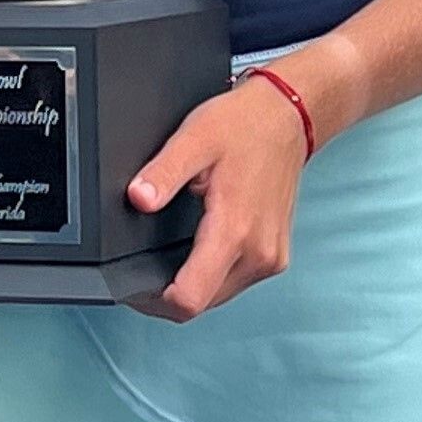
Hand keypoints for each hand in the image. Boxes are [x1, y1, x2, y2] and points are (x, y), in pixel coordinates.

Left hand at [123, 69, 310, 321]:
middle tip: (143, 267)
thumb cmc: (244, 126)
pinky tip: (200, 249)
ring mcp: (271, 259)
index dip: (153, 301)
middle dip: (168, 294)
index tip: (134, 285)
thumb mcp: (194, 139)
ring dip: (192, 285)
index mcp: (235, 230)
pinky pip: (234, 282)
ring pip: (218, 297)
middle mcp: (259, 254)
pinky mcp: (275, 257)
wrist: (287, 118)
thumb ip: (163, 173)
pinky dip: (212, 275)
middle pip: (201, 304)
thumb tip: (138, 199)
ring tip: (170, 255)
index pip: (190, 299)